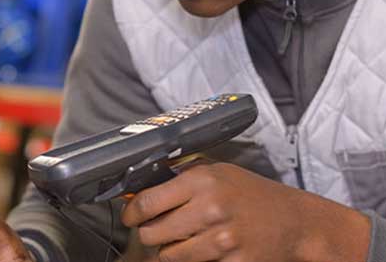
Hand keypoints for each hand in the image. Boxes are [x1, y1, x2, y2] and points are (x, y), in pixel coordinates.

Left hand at [121, 162, 370, 261]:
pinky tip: (204, 249)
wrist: (294, 220)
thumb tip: (140, 191)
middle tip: (157, 229)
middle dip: (149, 233)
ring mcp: (223, 240)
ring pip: (169, 256)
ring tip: (184, 238)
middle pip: (153, 233)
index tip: (130, 217)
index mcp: (202, 181)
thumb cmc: (252, 193)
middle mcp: (210, 209)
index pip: (148, 202)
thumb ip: (179, 177)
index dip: (131, 213)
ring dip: (169, 250)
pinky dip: (193, 261)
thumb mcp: (216, 171)